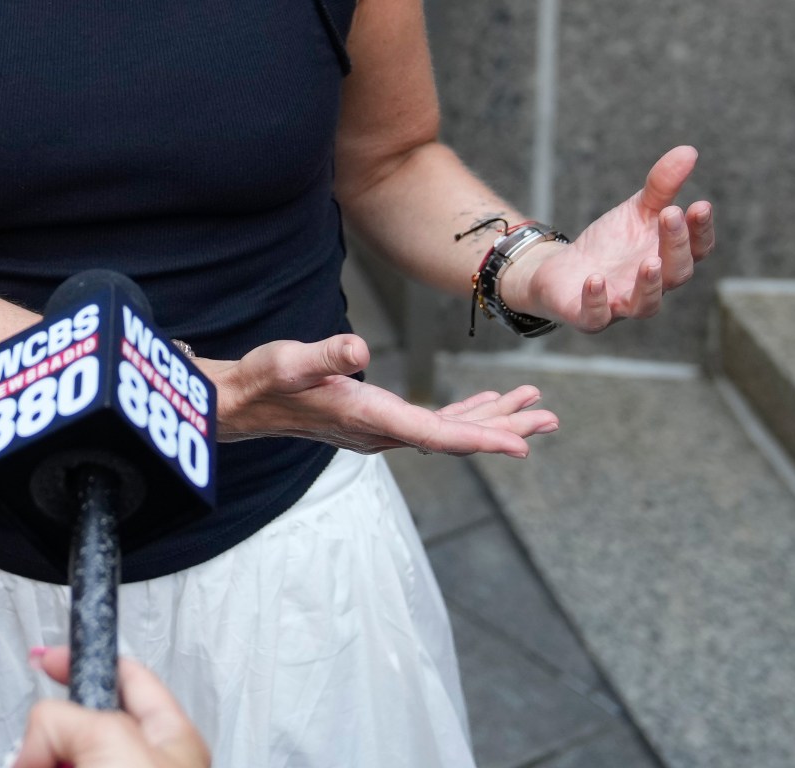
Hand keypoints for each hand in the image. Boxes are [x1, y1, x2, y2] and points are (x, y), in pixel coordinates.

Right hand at [11, 648, 208, 767]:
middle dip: (51, 729)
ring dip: (39, 758)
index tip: (47, 656)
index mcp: (171, 738)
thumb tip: (36, 738)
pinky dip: (36, 767)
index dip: (83, 658)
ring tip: (35, 765)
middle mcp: (143, 765)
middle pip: (83, 721)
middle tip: (37, 745)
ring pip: (63, 755)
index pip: (126, 673)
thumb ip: (65, 718)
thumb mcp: (110, 741)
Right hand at [200, 335, 556, 455]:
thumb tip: (359, 350)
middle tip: (550, 418)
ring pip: (450, 430)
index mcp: (370, 418)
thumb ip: (325, 355)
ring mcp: (382, 429)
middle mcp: (382, 432)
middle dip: (505, 428)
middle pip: (455, 437)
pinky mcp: (379, 420)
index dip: (481, 439)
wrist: (244, 401)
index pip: (436, 436)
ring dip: (492, 420)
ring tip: (535, 407)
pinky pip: (434, 423)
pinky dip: (466, 415)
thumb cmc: (266, 378)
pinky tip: (487, 403)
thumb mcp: (291, 360)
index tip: (522, 446)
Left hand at [511, 146, 715, 330]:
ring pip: (646, 304)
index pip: (697, 249)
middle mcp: (652, 286)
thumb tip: (689, 151)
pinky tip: (595, 279)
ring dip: (649, 285)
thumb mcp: (636, 210)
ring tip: (650, 261)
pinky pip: (597, 317)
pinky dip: (597, 301)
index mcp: (669, 258)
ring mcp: (622, 304)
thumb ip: (663, 186)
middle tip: (671, 215)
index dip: (701, 231)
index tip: (700, 204)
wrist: (562, 270)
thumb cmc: (611, 243)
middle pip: (677, 273)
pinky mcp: (590, 317)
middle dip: (676, 245)